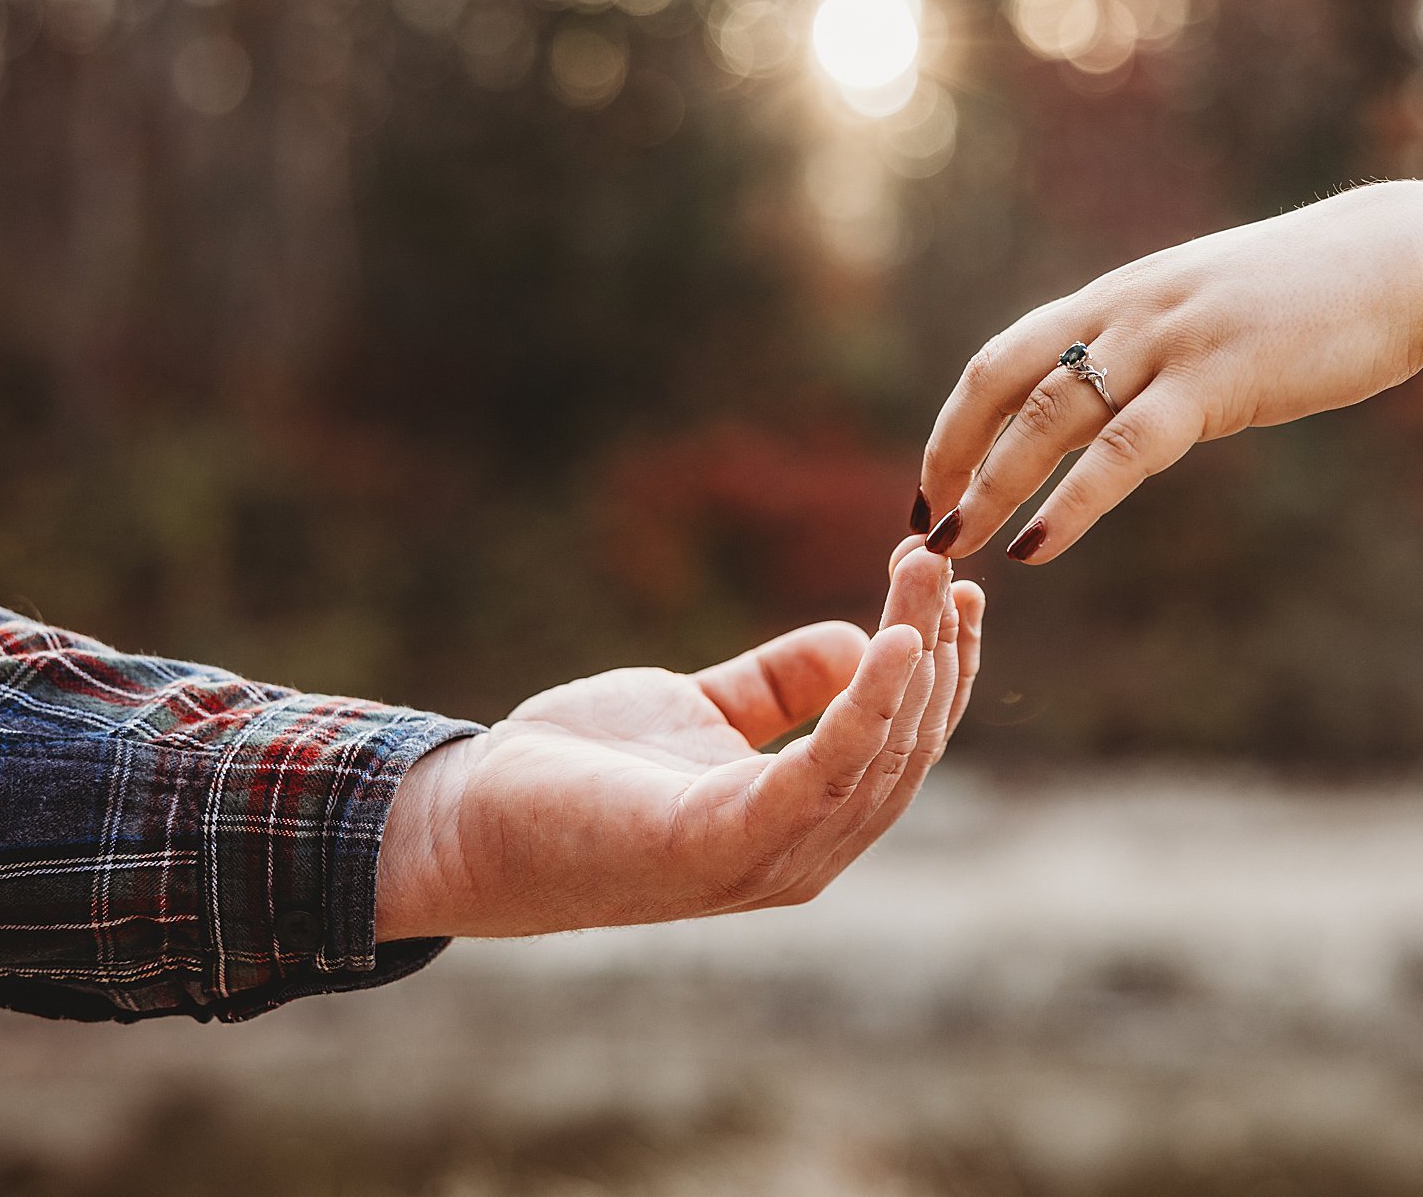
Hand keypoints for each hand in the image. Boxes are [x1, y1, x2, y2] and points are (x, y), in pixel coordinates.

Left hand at [375, 545, 984, 938]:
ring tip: (928, 579)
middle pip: (906, 747)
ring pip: (881, 755)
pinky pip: (824, 771)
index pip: (902, 745)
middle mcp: (804, 853)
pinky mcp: (725, 844)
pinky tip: (891, 642)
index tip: (953, 585)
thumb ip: (778, 683)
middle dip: (937, 651)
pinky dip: (869, 706)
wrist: (469, 818)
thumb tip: (857, 639)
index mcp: (802, 824)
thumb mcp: (700, 707)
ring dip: (916, 661)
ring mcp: (769, 858)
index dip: (939, 667)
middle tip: (941, 565)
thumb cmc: (581, 772)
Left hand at [917, 180, 1422, 561]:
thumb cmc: (1310, 298)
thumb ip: (1153, 349)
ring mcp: (1166, 341)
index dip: (957, 424)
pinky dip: (1070, 502)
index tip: (932, 484)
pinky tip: (1038, 545)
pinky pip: (1122, 450)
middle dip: (951, 459)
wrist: (1398, 266)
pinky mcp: (1213, 379)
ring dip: (992, 487)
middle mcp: (1123, 312)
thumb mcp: (1208, 313)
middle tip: (922, 531)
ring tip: (955, 548)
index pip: (1002, 358)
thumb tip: (1117, 398)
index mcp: (1116, 298)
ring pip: (1047, 418)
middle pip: (1003, 384)